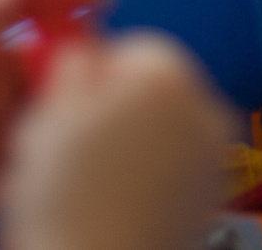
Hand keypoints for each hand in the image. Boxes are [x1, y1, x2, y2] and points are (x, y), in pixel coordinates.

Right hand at [0, 33, 233, 249]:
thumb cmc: (66, 198)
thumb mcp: (47, 113)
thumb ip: (70, 66)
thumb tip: (82, 53)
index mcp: (167, 76)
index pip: (132, 49)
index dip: (92, 76)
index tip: (61, 105)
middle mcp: (204, 109)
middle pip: (148, 96)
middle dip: (106, 115)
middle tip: (58, 150)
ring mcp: (214, 160)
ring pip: (156, 138)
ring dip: (120, 153)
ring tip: (72, 190)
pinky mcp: (211, 203)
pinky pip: (168, 178)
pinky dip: (138, 187)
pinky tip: (98, 212)